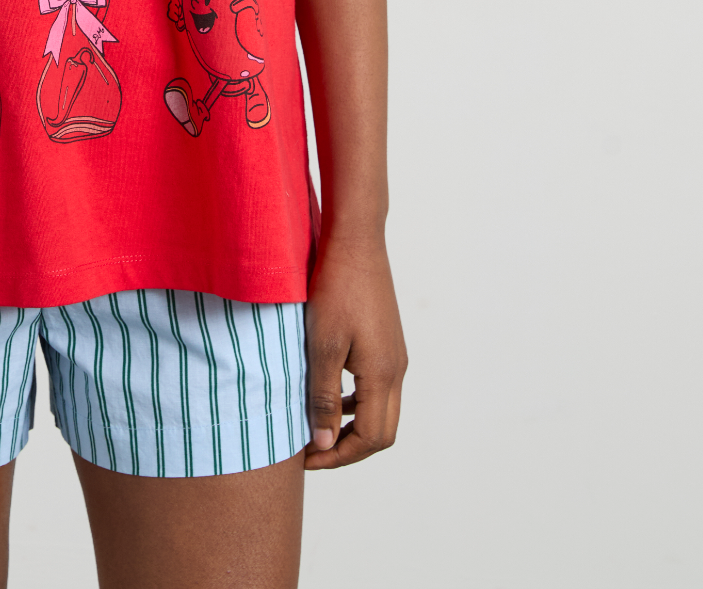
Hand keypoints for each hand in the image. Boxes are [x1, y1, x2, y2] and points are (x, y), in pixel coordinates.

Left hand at [303, 236, 406, 469]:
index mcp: (383, 376)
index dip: (338, 456)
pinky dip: (355, 402)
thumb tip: (323, 445)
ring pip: (381, 410)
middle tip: (312, 451)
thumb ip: (322, 398)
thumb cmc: (335, 289)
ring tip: (316, 426)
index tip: (306, 459)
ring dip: (352, 426)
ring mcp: (395, 356)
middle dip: (348, 449)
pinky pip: (377, 388)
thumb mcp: (322, 346)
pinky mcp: (388, 342)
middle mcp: (397, 370)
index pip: (370, 439)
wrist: (356, 242)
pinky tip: (330, 392)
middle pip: (381, 432)